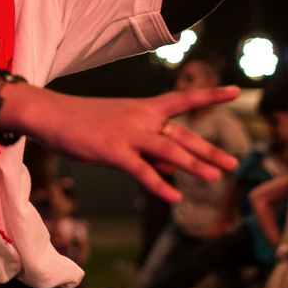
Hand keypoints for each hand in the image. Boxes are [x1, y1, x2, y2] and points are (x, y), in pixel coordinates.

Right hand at [0, 84, 240, 202]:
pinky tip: (174, 196)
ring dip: (193, 164)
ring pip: (168, 150)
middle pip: (182, 134)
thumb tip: (173, 171)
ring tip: (214, 178)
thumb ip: (149, 150)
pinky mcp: (113, 151)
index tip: (236, 91)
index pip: (184, 99)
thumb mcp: (121, 132)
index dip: (210, 95)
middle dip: (209, 149)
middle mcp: (141, 118)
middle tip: (233, 162)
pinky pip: (140, 170)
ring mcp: (128, 134)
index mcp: (144, 108)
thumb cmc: (85, 122)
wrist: (51, 114)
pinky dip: (158, 184)